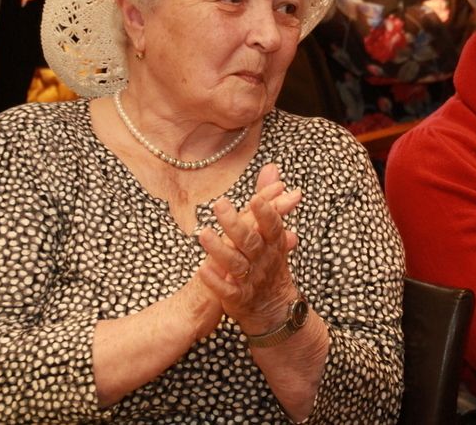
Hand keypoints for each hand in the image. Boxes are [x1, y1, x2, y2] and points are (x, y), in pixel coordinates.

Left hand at [197, 164, 302, 333]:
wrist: (273, 308)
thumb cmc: (269, 262)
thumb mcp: (273, 232)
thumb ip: (269, 199)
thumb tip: (271, 167)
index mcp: (273, 243)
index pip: (272, 226)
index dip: (266, 213)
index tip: (255, 199)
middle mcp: (263, 260)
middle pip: (250, 242)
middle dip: (236, 224)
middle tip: (219, 204)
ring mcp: (251, 280)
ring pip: (236, 264)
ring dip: (220, 249)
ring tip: (202, 234)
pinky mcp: (238, 299)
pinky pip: (226, 291)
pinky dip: (215, 281)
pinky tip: (201, 268)